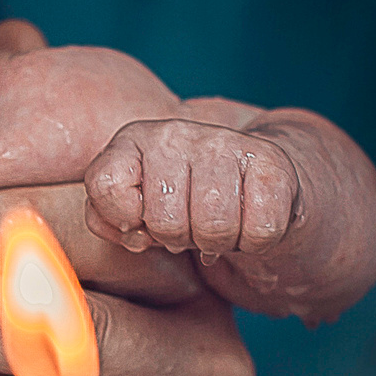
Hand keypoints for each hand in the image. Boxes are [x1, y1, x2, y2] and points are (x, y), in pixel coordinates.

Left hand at [84, 116, 301, 258]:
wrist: (251, 181)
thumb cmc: (182, 202)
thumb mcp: (134, 209)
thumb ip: (106, 219)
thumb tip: (132, 232)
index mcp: (133, 140)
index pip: (104, 185)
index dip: (123, 220)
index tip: (141, 221)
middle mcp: (175, 133)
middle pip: (166, 222)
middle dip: (179, 240)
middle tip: (190, 226)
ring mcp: (225, 142)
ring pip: (214, 228)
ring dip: (218, 242)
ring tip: (218, 224)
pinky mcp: (271, 162)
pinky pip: (259, 231)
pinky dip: (255, 242)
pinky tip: (249, 220)